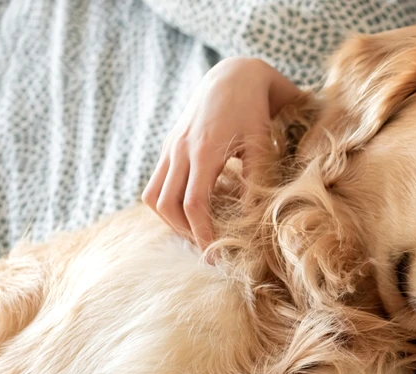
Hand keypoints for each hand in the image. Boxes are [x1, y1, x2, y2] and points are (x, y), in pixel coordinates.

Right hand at [143, 57, 298, 249]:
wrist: (233, 75)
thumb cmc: (255, 111)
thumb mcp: (261, 145)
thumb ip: (255, 182)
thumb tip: (252, 221)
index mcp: (204, 151)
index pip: (193, 205)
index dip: (202, 234)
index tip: (215, 255)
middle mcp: (180, 150)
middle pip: (167, 205)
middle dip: (184, 232)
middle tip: (207, 249)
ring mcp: (170, 147)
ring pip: (154, 196)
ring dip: (170, 219)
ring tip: (196, 233)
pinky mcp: (168, 145)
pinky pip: (156, 182)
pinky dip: (168, 202)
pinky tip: (192, 210)